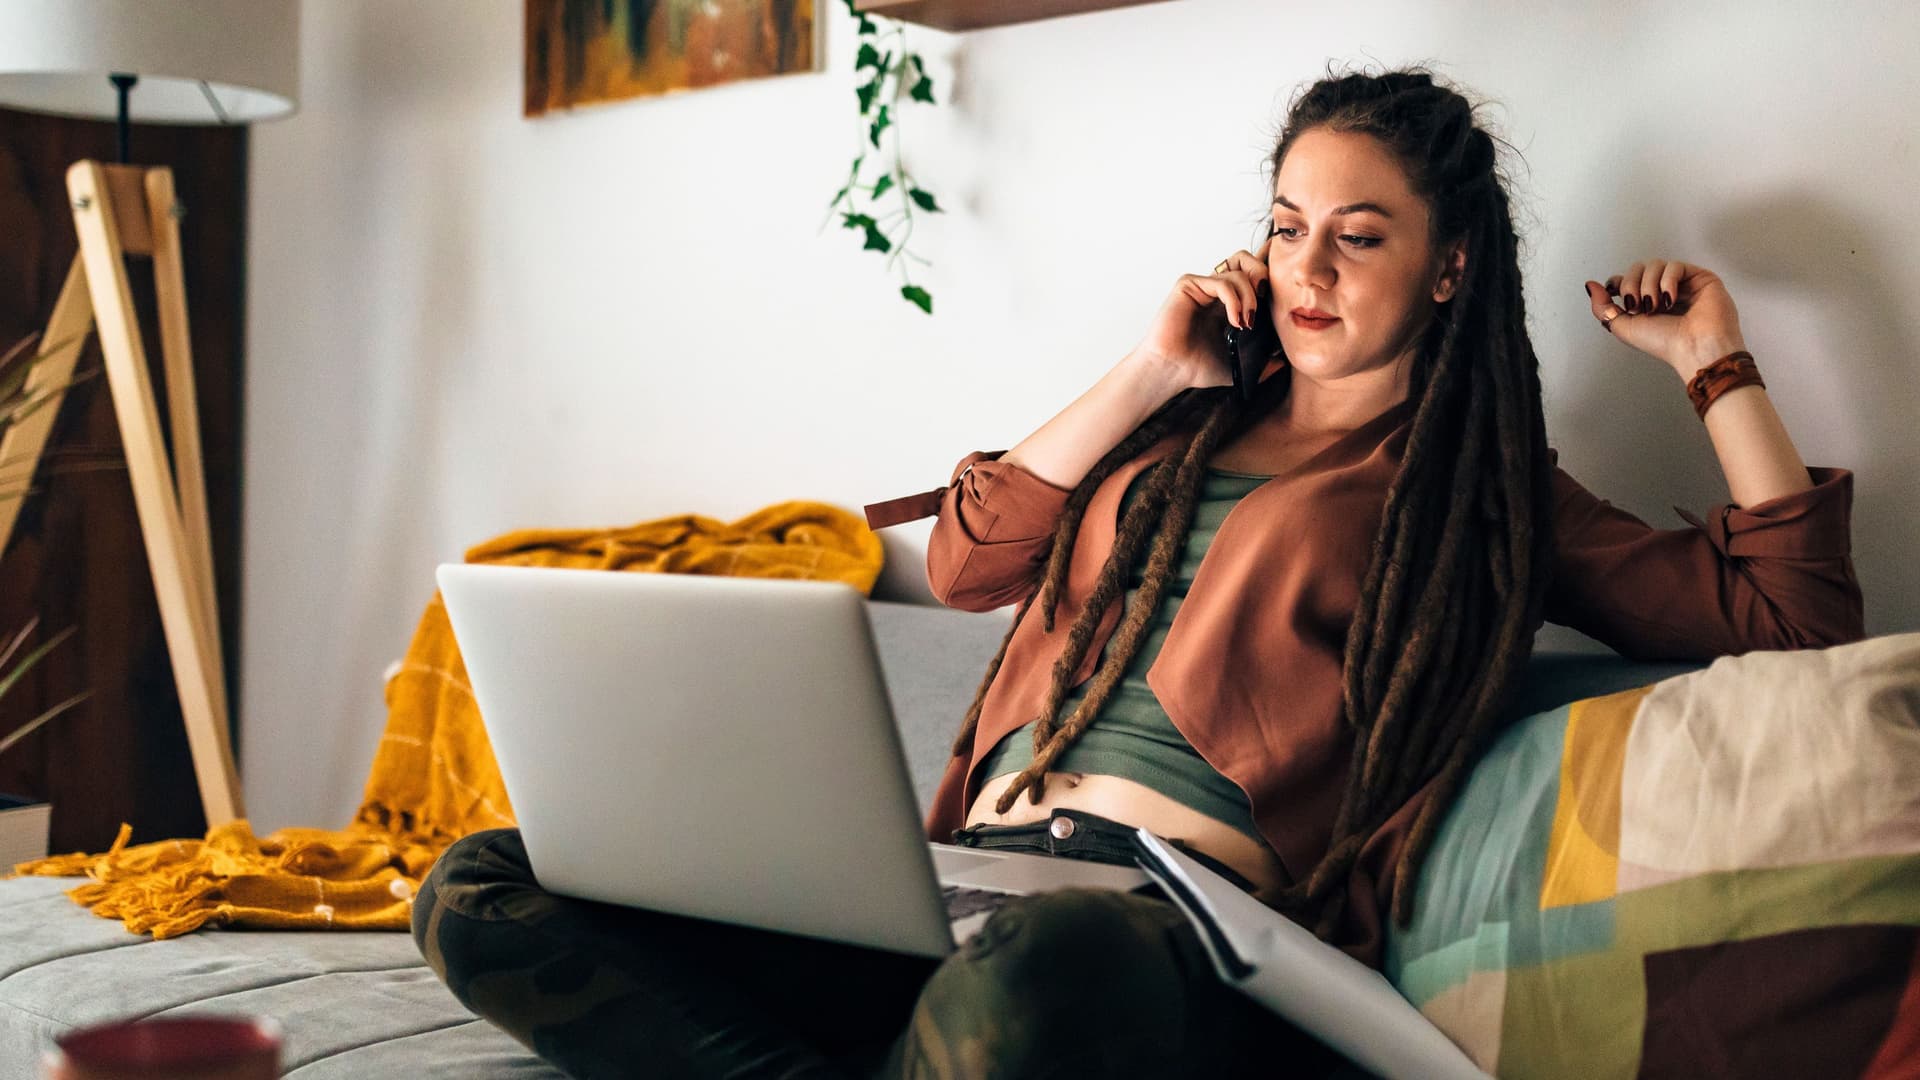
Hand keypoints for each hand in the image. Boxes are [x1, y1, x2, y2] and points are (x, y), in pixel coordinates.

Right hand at [1131, 238, 1274, 391]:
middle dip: (1263, 274)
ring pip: (1238, 270)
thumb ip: (1262, 362)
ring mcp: (1202, 285)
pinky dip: (1234, 300)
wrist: (1173, 372)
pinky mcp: (1189, 284)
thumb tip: (1284, 361)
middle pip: (1246, 259)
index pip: (1252, 273)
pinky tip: (1236, 321)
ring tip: (1247, 322)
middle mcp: (1216, 289)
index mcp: (1228, 301)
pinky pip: (1221, 282)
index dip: (1268, 271)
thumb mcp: (1240, 365)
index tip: (1285, 284)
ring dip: (1250, 296)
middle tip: (1266, 300)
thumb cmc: (1198, 368)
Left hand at [1582, 259, 1747, 377]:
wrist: (1693, 347)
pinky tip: (1670, 298)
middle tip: (1636, 305)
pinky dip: (1667, 281)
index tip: (1615, 293)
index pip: (1627, 279)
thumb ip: (1602, 307)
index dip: (1619, 282)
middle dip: (1631, 284)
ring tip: (1654, 305)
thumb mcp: (1622, 327)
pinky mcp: (1700, 278)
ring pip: (1655, 265)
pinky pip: (1675, 265)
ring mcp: (1682, 284)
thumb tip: (1591, 285)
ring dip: (1648, 285)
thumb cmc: (1665, 343)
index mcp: (1647, 303)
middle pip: (1638, 268)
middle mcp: (1664, 292)